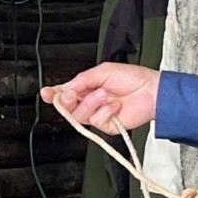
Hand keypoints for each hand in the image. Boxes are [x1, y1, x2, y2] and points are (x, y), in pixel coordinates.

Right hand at [43, 63, 160, 133]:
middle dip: (66, 101)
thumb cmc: (133, 79)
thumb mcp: (103, 71)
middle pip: (67, 108)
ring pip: (78, 116)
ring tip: (104, 94)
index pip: (64, 93)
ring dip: (90, 103)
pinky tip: (115, 105)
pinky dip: (105, 111)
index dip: (52, 94)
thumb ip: (82, 80)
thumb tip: (66, 87)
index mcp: (87, 88)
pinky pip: (96, 121)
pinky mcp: (107, 126)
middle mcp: (90, 103)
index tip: (46, 93)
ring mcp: (98, 115)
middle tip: (71, 94)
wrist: (152, 92)